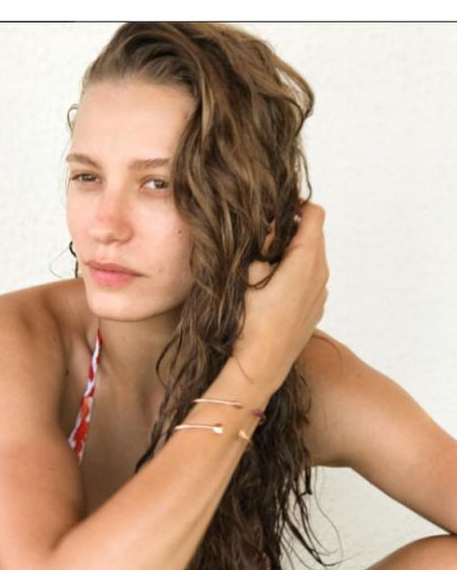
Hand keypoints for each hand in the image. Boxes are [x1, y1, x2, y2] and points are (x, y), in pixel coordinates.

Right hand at [231, 201, 328, 393]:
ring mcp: (321, 293)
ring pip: (314, 258)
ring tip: (266, 260)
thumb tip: (271, 222)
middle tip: (264, 233)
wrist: (261, 364)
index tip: (276, 209)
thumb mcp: (249, 271)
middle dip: (293, 227)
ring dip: (295, 251)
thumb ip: (264, 241)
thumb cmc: (251, 318)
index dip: (296, 205)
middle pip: (315, 234)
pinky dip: (298, 272)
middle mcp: (321, 273)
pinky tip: (273, 286)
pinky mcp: (316, 309)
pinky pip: (312, 279)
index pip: (314, 214)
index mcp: (307, 258)